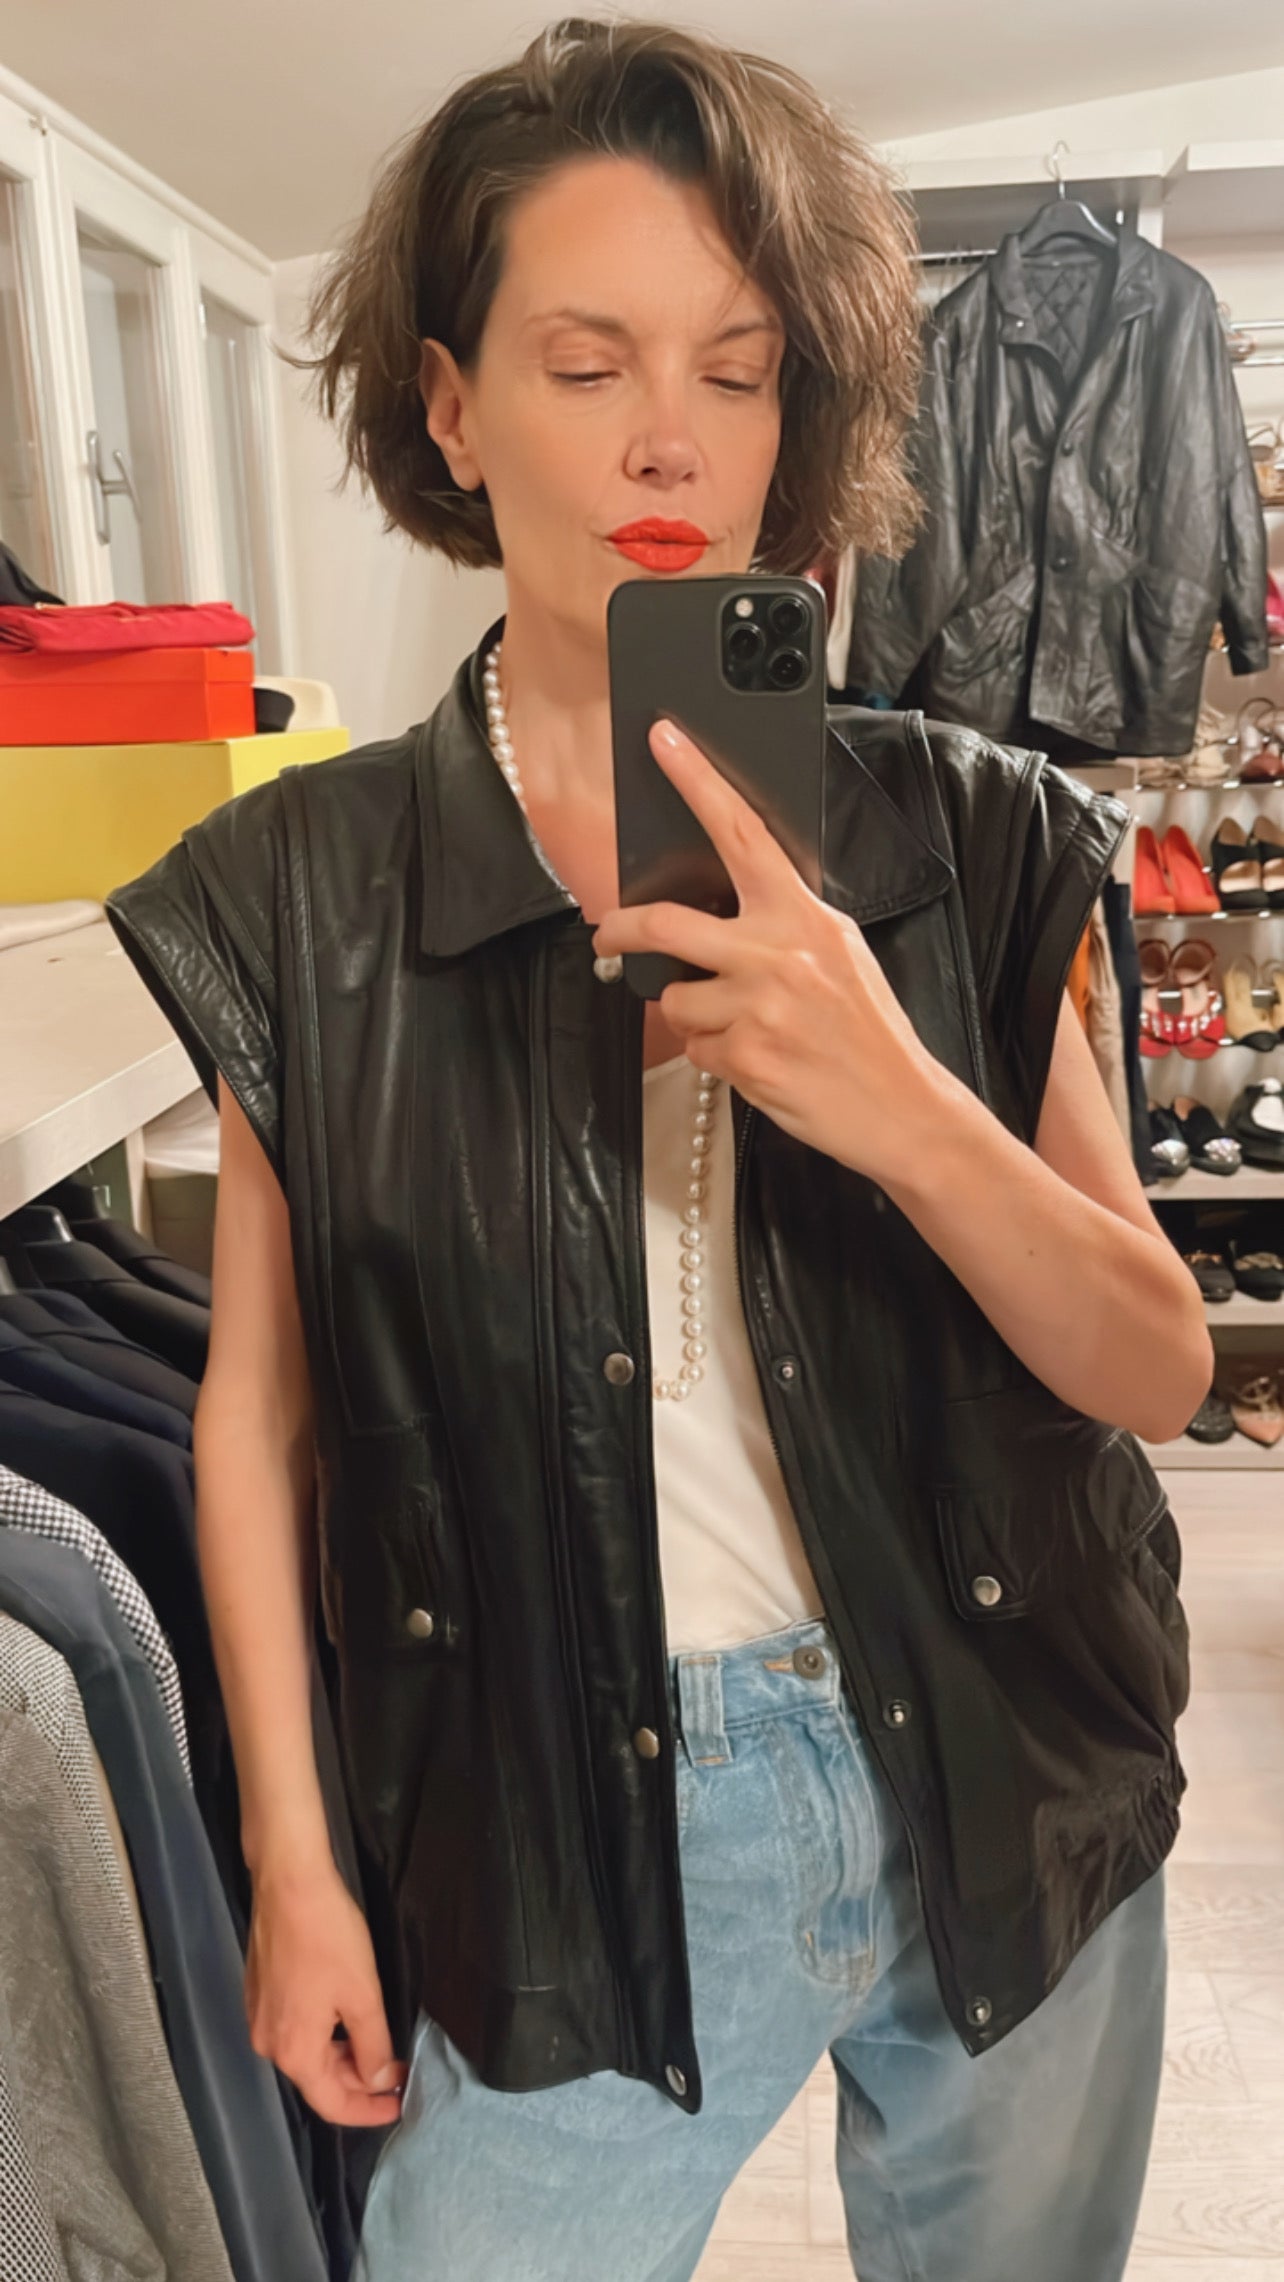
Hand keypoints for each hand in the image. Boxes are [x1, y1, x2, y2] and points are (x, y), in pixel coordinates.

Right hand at [245, 1855, 406, 2125]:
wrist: (288, 1883)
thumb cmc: (329, 1938)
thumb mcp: (362, 1996)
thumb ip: (373, 2047)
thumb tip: (379, 2081)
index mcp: (293, 2052)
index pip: (332, 2104)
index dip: (369, 2111)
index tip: (400, 2103)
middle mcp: (268, 2044)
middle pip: (317, 2079)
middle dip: (358, 2080)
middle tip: (397, 2069)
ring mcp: (259, 2017)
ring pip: (307, 2053)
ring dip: (342, 2055)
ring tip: (378, 2045)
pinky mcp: (259, 1992)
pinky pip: (294, 2029)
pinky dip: (324, 2033)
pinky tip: (347, 2017)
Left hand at [592, 718, 944, 1182]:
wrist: (900, 1107)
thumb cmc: (868, 1031)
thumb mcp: (840, 955)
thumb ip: (784, 926)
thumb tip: (723, 913)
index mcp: (804, 916)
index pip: (742, 833)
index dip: (697, 782)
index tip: (663, 740)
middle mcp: (778, 953)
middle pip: (667, 923)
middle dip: (623, 929)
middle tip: (609, 934)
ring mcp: (758, 1006)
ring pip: (676, 998)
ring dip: (692, 1016)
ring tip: (743, 1029)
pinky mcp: (744, 1056)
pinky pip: (696, 1047)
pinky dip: (715, 1055)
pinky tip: (758, 1060)